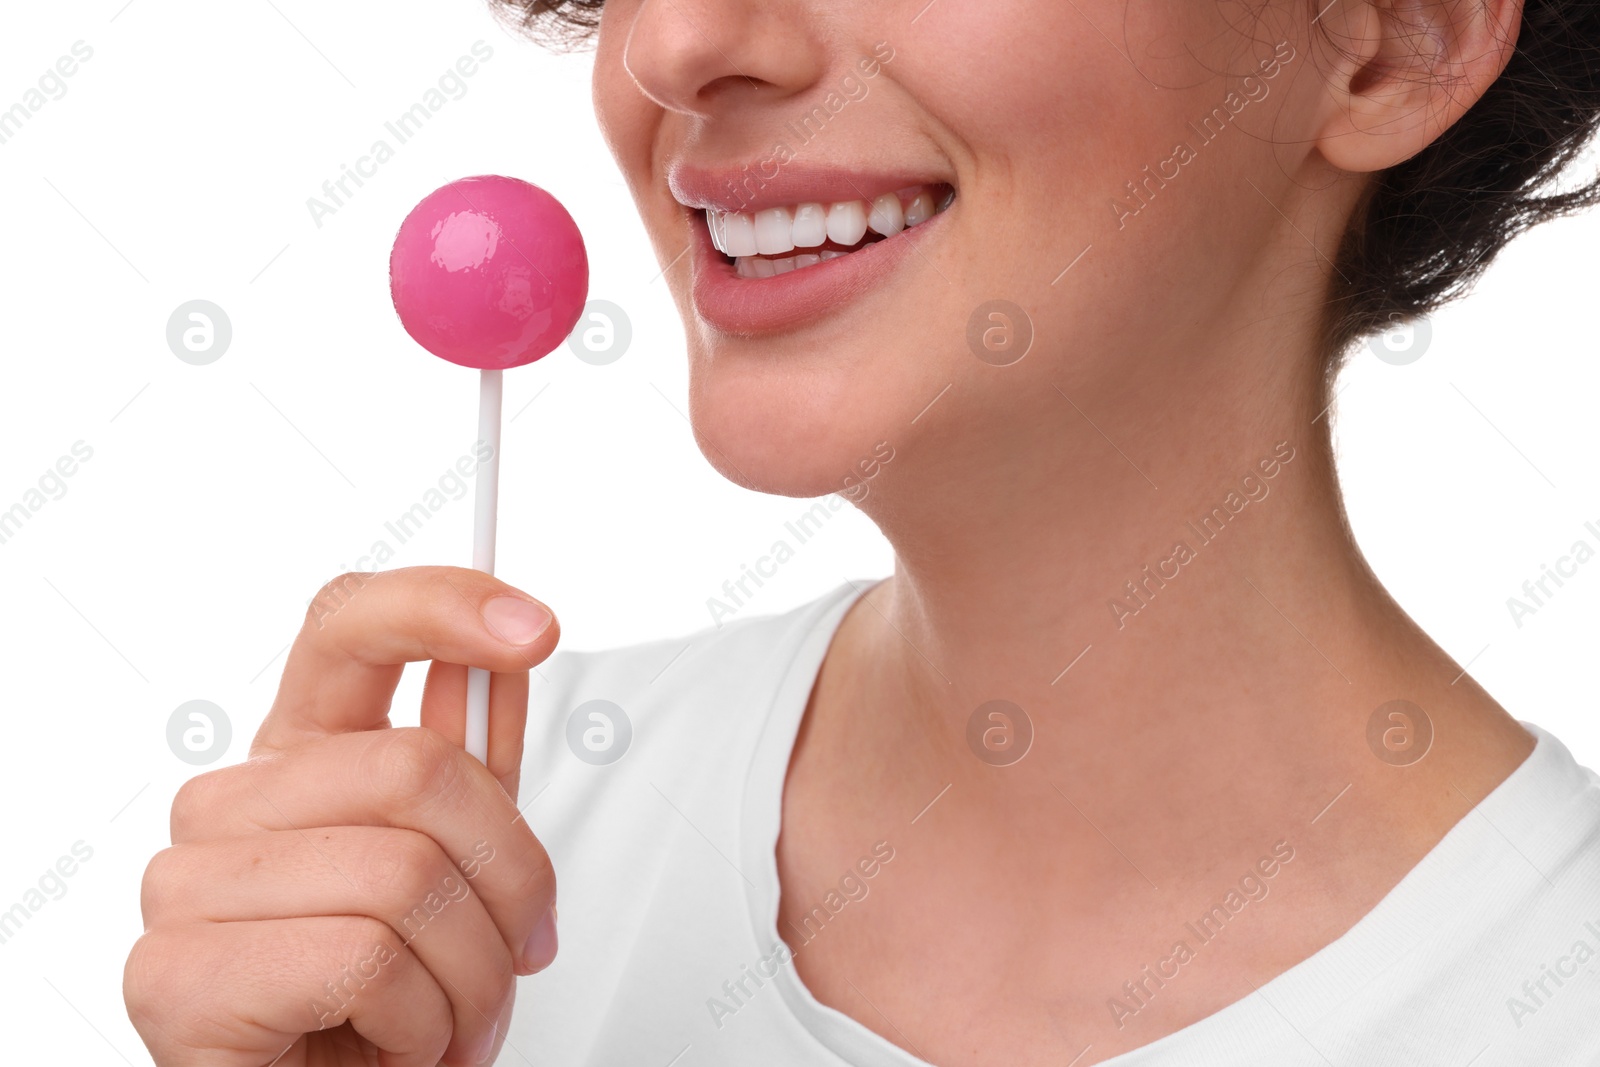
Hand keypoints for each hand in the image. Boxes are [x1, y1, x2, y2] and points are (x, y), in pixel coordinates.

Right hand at [124, 566, 560, 1066]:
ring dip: (473, 972)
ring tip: (447, 1013)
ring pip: (407, 874)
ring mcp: (186, 884)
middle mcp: (229, 805)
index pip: (345, 627)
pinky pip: (366, 958)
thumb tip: (502, 658)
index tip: (534, 627)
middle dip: (511, 878)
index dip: (441, 605)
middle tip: (518, 949)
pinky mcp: (177, 974)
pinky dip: (418, 1021)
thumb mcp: (461, 866)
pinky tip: (386, 1042)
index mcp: (295, 760)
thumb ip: (478, 764)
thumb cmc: (386, 999)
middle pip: (418, 766)